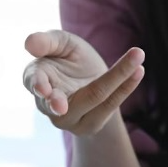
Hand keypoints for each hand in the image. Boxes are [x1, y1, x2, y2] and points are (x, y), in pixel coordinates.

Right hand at [23, 30, 143, 135]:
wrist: (89, 78)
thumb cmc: (68, 57)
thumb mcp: (61, 43)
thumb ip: (47, 42)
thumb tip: (29, 44)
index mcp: (35, 79)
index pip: (34, 82)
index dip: (38, 84)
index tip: (43, 87)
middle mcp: (47, 105)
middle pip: (62, 100)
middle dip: (69, 98)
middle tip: (62, 105)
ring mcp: (69, 119)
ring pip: (94, 99)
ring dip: (117, 79)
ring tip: (137, 59)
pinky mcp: (90, 125)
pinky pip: (111, 105)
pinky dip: (126, 86)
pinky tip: (139, 70)